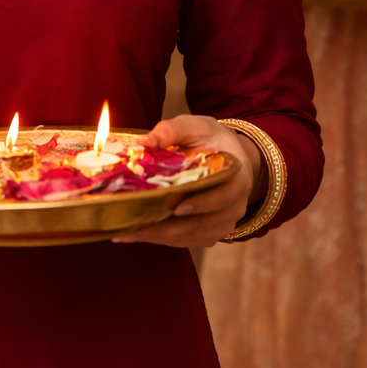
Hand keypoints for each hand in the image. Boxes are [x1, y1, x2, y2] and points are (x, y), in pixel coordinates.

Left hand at [112, 114, 264, 246]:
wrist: (226, 153)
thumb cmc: (210, 139)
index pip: (222, 196)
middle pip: (202, 223)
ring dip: (160, 237)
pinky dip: (163, 239)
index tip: (177, 208)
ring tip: (129, 233)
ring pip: (192, 236)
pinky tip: (138, 234)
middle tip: (137, 228)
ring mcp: (223, 222)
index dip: (201, 204)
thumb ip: (171, 131)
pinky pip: (187, 241)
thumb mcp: (195, 126)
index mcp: (237, 177)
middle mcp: (235, 206)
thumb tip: (141, 143)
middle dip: (167, 228)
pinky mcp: (210, 232)